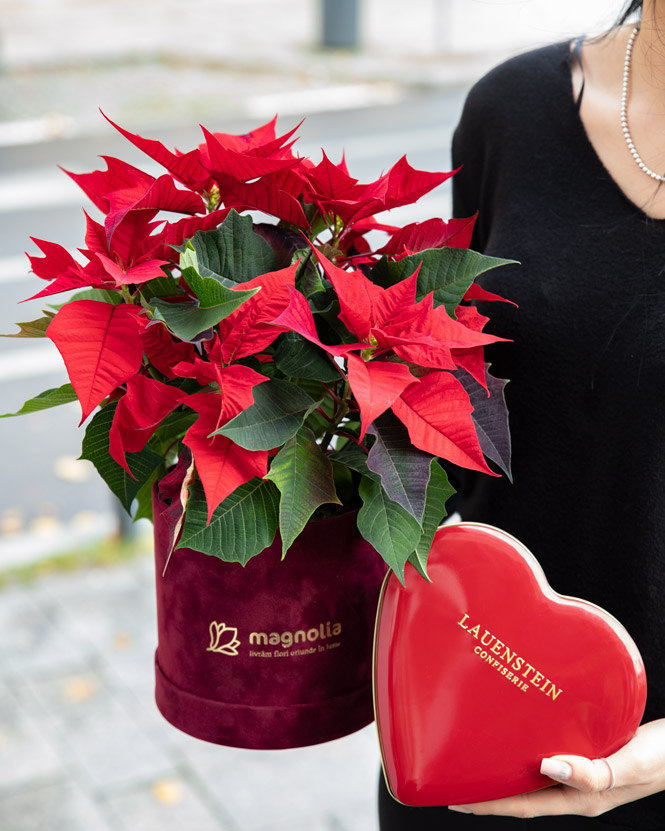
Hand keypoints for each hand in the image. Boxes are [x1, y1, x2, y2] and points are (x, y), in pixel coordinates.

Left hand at [449, 719, 664, 817]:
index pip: (522, 805)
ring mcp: (581, 770)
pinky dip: (527, 744)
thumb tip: (548, 766)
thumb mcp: (630, 766)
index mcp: (581, 799)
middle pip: (521, 791)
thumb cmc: (662, 758)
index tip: (454, 799)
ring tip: (474, 753)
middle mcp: (575, 788)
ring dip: (505, 766)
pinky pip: (549, 751)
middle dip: (487, 787)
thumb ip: (593, 772)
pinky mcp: (587, 750)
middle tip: (452, 774)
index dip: (487, 804)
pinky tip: (516, 729)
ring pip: (533, 772)